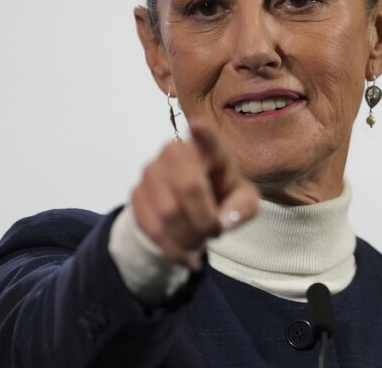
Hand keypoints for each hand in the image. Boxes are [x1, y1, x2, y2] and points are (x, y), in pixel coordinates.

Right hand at [131, 122, 258, 270]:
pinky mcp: (137, 193)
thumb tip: (224, 220)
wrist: (190, 208)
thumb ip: (243, 208)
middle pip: (189, 187)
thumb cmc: (223, 196)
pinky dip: (171, 248)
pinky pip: (151, 227)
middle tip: (214, 233)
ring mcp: (152, 170)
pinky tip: (184, 254)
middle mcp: (176, 151)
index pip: (207, 137)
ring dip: (188, 237)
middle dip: (204, 221)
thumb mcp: (244, 202)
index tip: (199, 126)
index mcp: (209, 148)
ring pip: (168, 212)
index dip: (203, 134)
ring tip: (199, 242)